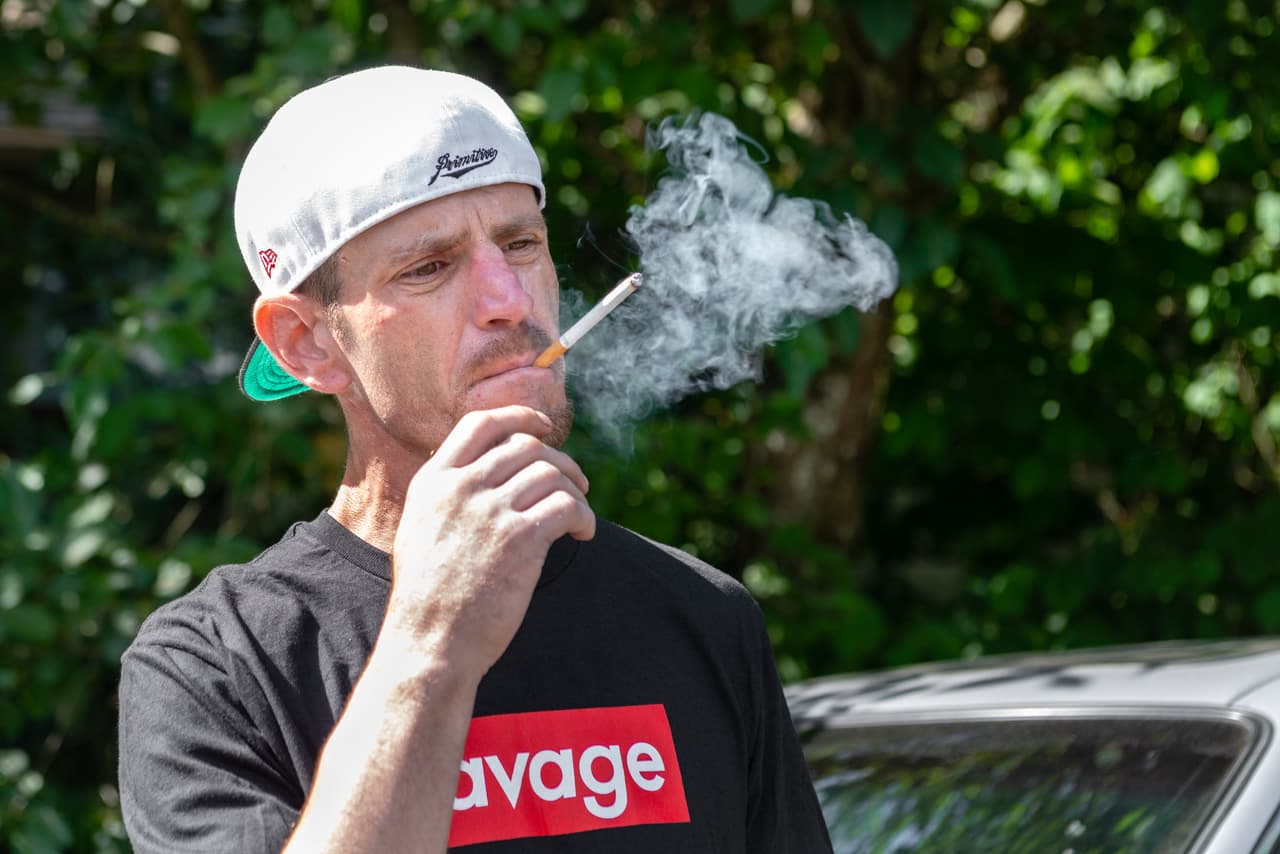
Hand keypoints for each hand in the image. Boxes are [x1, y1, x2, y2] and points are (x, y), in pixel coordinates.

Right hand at [385, 405, 595, 677]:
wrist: (430, 642)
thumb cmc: (429, 597)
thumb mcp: (420, 529)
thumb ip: (448, 495)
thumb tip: (488, 470)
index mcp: (433, 482)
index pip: (480, 424)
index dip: (518, 416)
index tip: (541, 427)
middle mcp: (460, 488)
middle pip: (525, 446)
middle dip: (559, 461)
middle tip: (576, 484)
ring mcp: (489, 512)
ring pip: (551, 474)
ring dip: (576, 491)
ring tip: (579, 516)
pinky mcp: (519, 539)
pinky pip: (567, 507)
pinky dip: (584, 517)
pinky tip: (583, 535)